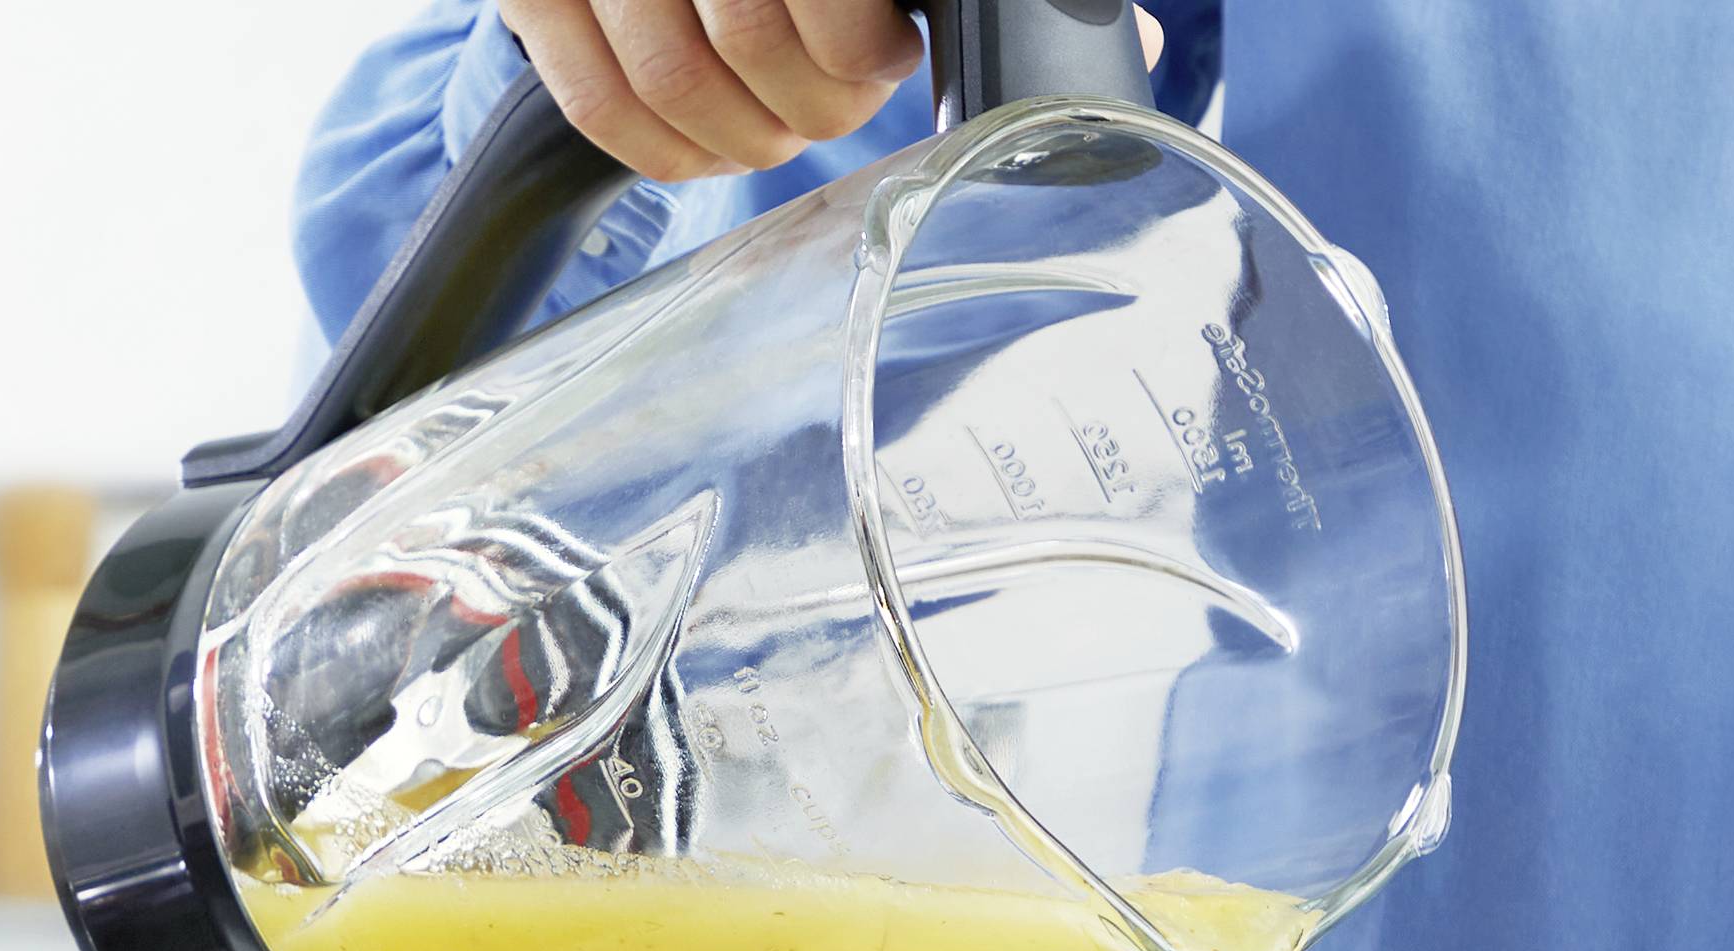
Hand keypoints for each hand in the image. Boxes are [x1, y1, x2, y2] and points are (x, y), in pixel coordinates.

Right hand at [500, 0, 1163, 180]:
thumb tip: (1134, 55)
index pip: (826, 11)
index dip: (859, 56)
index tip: (886, 62)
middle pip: (746, 39)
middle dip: (810, 106)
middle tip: (840, 107)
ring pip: (671, 80)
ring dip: (742, 139)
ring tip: (782, 128)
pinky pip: (599, 105)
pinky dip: (666, 153)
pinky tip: (717, 147)